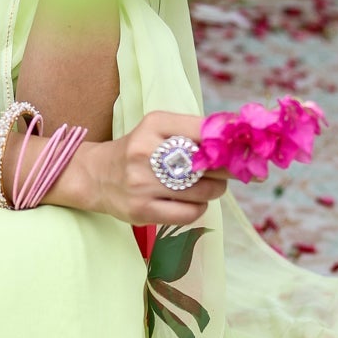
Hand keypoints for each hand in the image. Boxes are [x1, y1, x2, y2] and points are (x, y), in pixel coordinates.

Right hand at [55, 112, 228, 226]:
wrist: (95, 176)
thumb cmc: (138, 151)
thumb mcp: (159, 129)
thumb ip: (194, 131)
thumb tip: (237, 139)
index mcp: (154, 124)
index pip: (204, 130)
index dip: (229, 141)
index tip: (242, 149)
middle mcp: (146, 151)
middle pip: (208, 163)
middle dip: (228, 169)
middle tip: (234, 171)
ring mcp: (142, 183)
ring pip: (203, 191)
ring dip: (214, 190)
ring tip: (207, 186)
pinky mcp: (142, 210)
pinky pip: (190, 213)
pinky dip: (199, 208)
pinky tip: (192, 202)